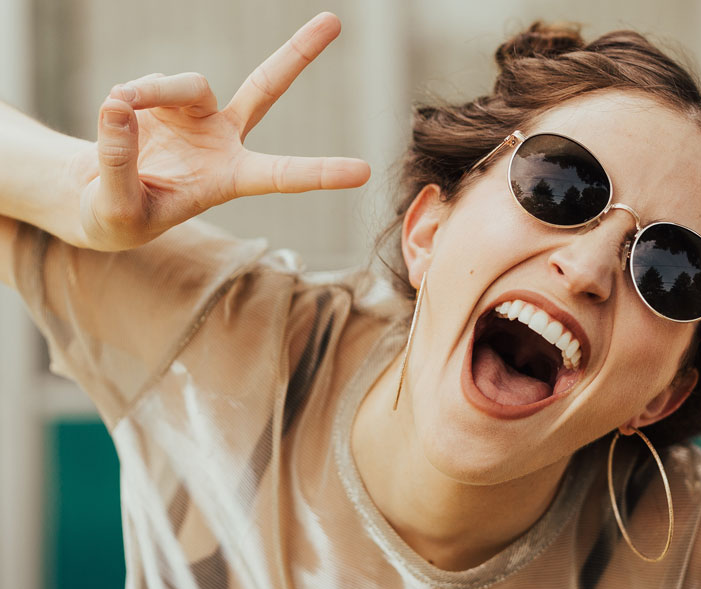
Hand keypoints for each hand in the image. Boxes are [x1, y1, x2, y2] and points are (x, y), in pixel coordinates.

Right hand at [75, 12, 369, 250]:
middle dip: (298, 53)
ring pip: (187, 84)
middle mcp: (224, 140)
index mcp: (231, 179)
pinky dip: (129, 95)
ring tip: (120, 108)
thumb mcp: (117, 209)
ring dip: (152, 92)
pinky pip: (149, 84)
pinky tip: (116, 114)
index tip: (363, 172)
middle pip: (266, 87)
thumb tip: (118, 105)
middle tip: (334, 20)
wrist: (99, 199)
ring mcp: (198, 114)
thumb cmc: (119, 218)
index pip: (283, 175)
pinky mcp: (166, 98)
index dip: (321, 173)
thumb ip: (119, 163)